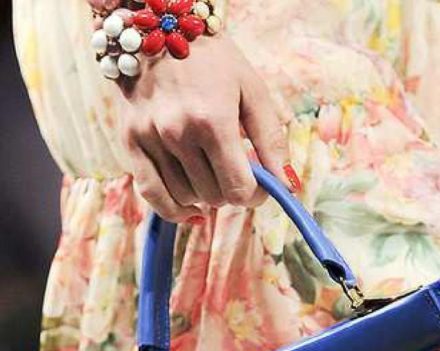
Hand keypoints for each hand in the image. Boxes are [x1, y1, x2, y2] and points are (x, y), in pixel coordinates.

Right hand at [114, 30, 298, 222]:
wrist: (157, 28)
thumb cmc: (214, 60)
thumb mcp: (252, 90)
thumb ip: (271, 140)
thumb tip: (288, 185)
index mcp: (213, 120)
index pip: (239, 189)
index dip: (256, 196)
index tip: (260, 187)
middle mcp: (178, 132)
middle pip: (215, 196)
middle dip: (231, 190)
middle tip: (235, 171)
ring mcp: (151, 138)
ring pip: (188, 197)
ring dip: (205, 193)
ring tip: (211, 169)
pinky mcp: (130, 142)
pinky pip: (153, 196)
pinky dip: (175, 210)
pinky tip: (192, 210)